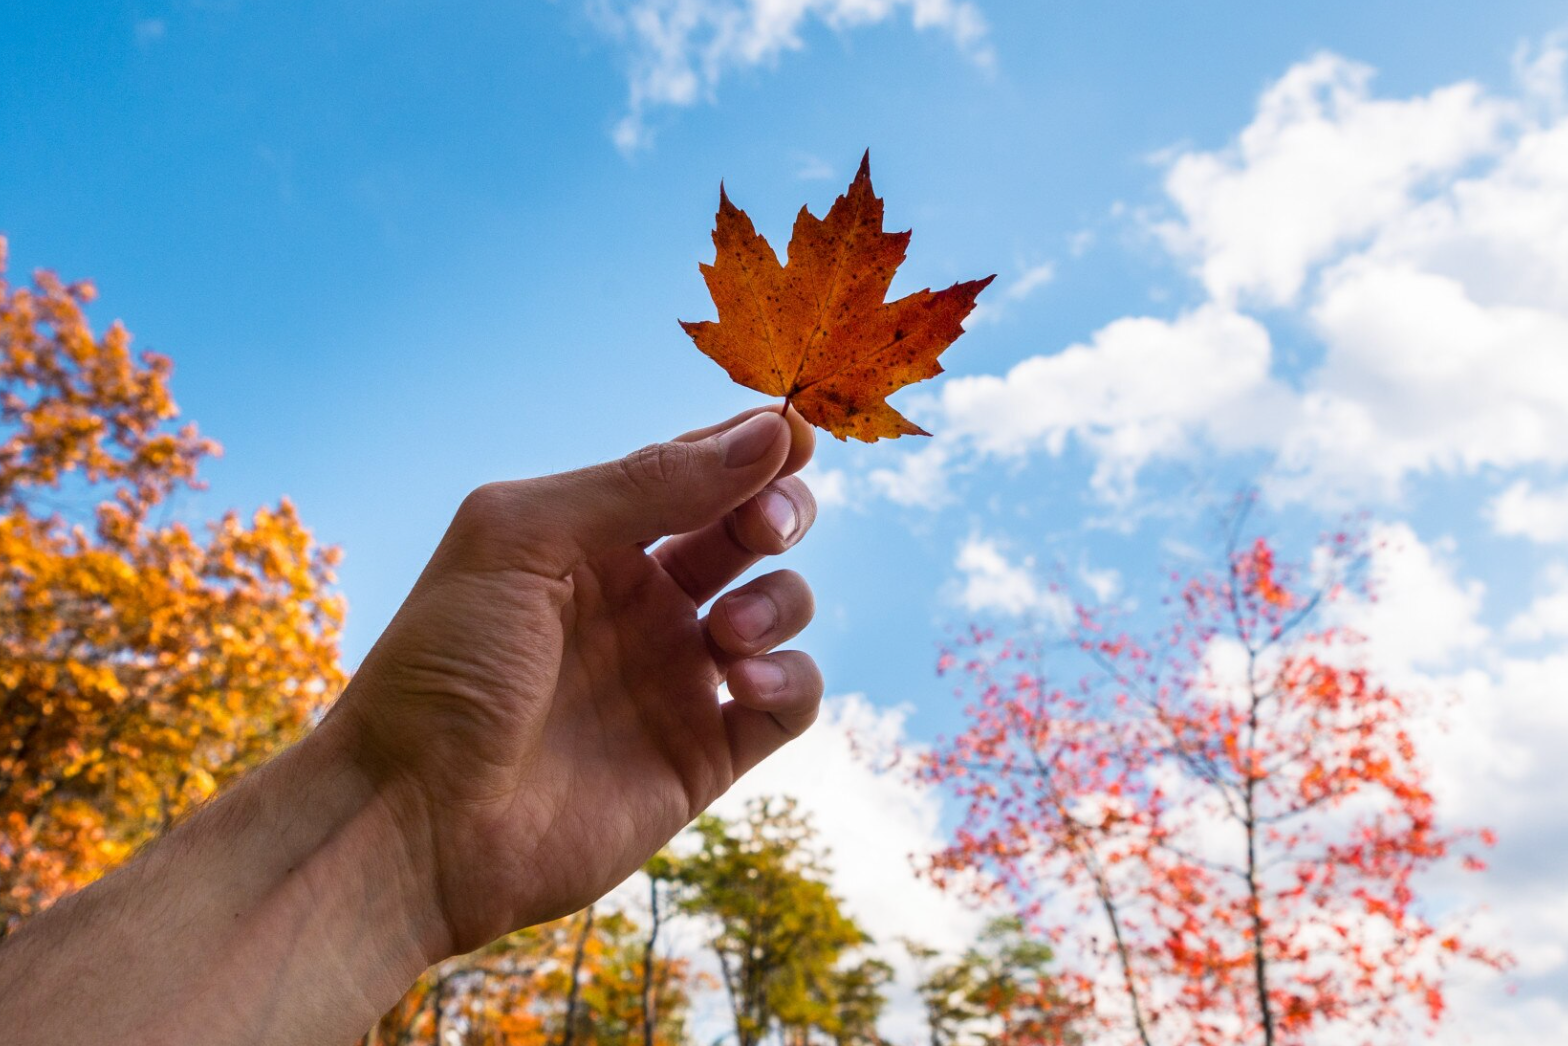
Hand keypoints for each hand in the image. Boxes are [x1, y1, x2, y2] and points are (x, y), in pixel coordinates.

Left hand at [335, 407, 821, 956]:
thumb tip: (769, 433)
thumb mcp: (522, 539)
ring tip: (725, 630)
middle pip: (748, 530)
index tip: (793, 434)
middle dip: (778, 512)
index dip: (751, 447)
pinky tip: (744, 680)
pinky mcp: (703, 756)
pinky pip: (788, 701)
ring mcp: (675, 677)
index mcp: (591, 541)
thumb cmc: (443, 669)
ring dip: (780, 601)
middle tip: (766, 527)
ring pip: (780, 608)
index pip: (693, 471)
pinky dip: (792, 679)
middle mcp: (641, 601)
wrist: (414, 823)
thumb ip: (644, 483)